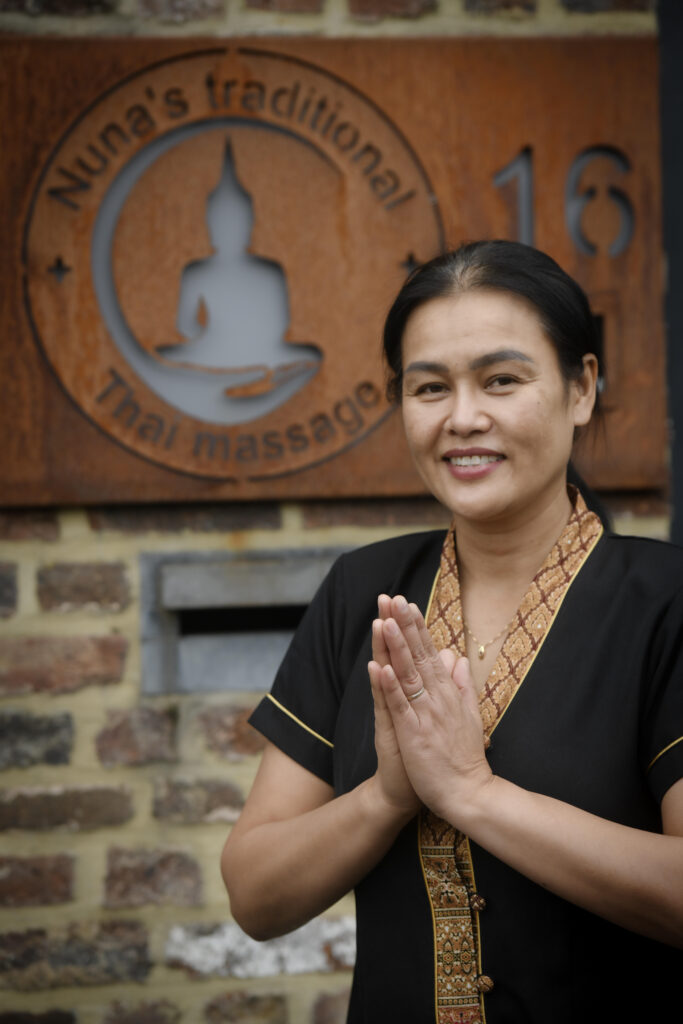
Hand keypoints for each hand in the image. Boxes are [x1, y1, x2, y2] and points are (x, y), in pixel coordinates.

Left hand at [374, 595, 492, 825]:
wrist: (468, 794)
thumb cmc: (465, 757)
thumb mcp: (470, 714)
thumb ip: (463, 686)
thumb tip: (460, 658)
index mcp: (448, 693)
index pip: (431, 653)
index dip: (418, 628)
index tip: (408, 603)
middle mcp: (438, 698)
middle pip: (419, 656)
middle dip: (406, 626)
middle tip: (394, 598)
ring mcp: (426, 714)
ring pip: (409, 674)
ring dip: (397, 647)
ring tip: (387, 621)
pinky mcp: (414, 733)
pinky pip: (399, 706)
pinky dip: (390, 686)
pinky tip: (380, 667)